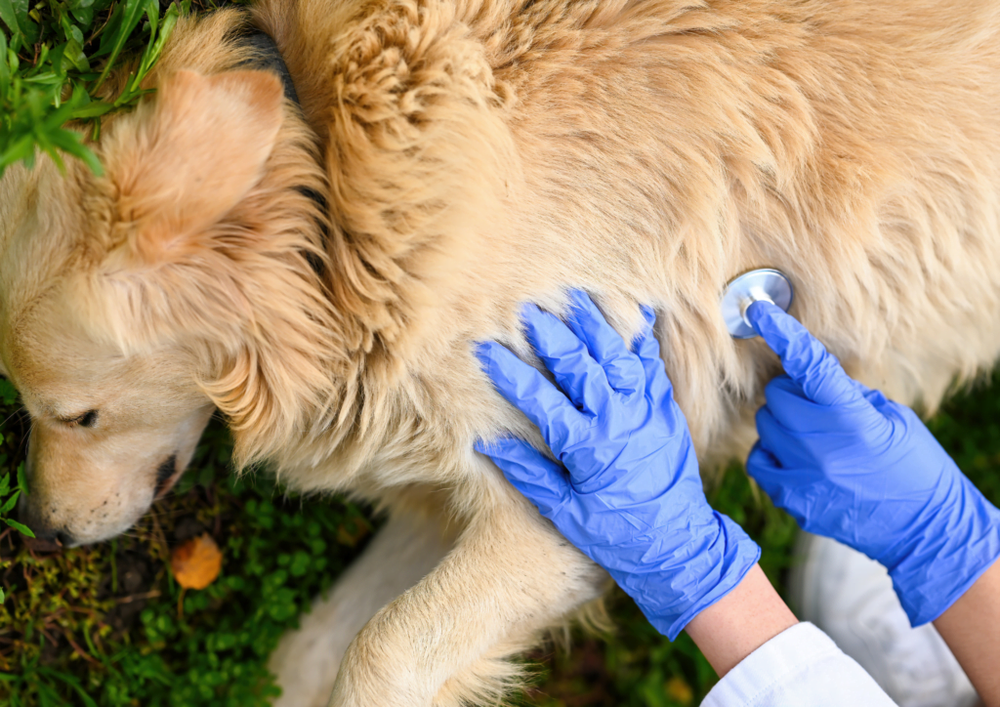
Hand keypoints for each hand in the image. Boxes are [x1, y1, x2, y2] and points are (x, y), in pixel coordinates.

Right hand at [475, 290, 759, 639]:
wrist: (677, 544)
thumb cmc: (615, 534)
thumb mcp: (564, 511)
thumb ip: (527, 472)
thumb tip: (487, 443)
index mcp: (586, 447)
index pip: (538, 399)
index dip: (509, 372)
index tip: (485, 349)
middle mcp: (616, 420)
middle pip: (578, 363)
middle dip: (549, 333)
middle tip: (527, 307)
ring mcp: (645, 410)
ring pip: (616, 354)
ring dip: (594, 323)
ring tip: (574, 297)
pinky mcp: (666, 408)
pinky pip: (651, 365)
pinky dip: (640, 337)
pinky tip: (631, 312)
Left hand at [745, 300, 999, 625]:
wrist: (924, 529)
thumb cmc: (915, 465)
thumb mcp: (890, 417)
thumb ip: (846, 394)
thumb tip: (808, 377)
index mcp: (851, 417)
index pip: (808, 363)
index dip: (780, 331)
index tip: (757, 309)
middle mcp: (821, 444)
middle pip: (777, 394)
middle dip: (793, 392)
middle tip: (818, 406)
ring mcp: (803, 474)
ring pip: (765, 425)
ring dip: (783, 422)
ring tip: (814, 437)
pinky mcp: (791, 499)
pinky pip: (758, 460)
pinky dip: (771, 453)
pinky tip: (796, 458)